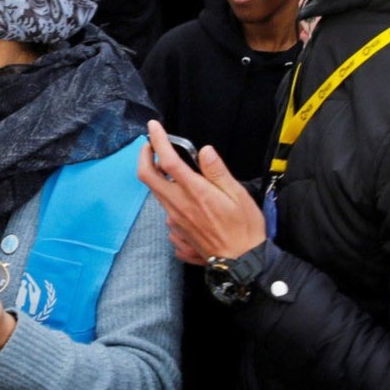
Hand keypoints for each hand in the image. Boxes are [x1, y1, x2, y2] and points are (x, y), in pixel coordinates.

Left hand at [136, 119, 265, 263]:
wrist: (242, 262)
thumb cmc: (244, 228)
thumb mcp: (237, 195)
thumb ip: (217, 171)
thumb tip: (204, 151)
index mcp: (195, 192)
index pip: (167, 160)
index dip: (157, 140)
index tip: (153, 127)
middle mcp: (179, 205)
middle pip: (147, 176)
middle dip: (144, 156)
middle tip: (151, 144)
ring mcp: (175, 220)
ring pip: (156, 192)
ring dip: (157, 176)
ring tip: (170, 167)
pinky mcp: (176, 231)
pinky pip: (165, 209)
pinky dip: (168, 196)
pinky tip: (183, 196)